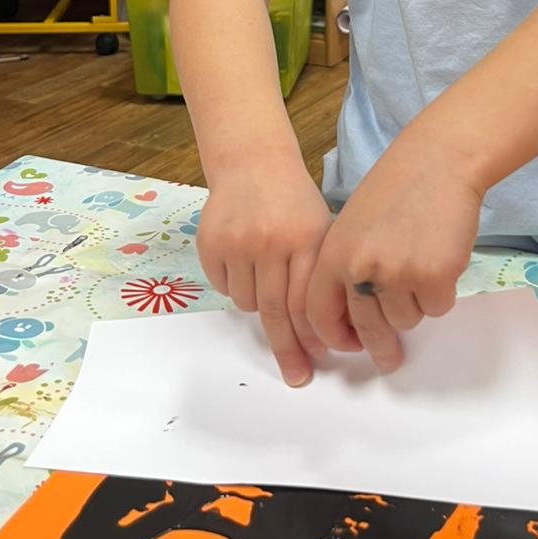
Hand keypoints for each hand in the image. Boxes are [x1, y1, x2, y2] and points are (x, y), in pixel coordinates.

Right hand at [196, 158, 333, 386]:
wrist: (252, 163)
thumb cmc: (294, 202)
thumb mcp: (320, 229)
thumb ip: (320, 275)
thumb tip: (328, 332)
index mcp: (304, 238)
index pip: (306, 302)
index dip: (312, 336)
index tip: (319, 358)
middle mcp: (269, 242)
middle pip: (275, 312)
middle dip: (288, 350)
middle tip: (297, 375)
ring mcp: (236, 243)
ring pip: (247, 304)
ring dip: (260, 306)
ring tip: (268, 277)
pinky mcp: (209, 245)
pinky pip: (225, 288)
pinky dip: (237, 287)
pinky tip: (246, 263)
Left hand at [305, 139, 481, 373]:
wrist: (437, 160)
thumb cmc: (397, 187)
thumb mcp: (353, 224)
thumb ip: (346, 265)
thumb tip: (354, 314)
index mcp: (333, 254)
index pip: (319, 314)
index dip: (333, 338)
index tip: (348, 347)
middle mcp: (360, 269)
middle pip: (366, 329)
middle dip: (380, 349)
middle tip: (389, 360)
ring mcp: (397, 274)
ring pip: (406, 320)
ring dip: (416, 304)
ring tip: (421, 262)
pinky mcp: (434, 276)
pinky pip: (437, 307)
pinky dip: (441, 292)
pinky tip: (440, 257)